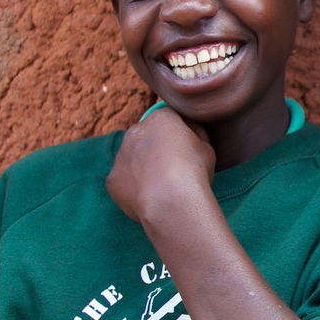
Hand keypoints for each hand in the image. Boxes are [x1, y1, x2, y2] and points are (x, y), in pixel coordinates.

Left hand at [107, 108, 215, 222]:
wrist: (172, 202)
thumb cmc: (194, 172)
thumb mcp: (207, 148)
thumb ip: (195, 135)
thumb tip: (190, 135)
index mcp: (160, 119)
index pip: (172, 118)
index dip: (183, 132)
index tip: (191, 148)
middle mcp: (134, 132)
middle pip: (147, 136)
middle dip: (158, 147)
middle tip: (176, 168)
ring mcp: (120, 156)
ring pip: (133, 158)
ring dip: (145, 167)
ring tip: (164, 186)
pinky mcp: (113, 179)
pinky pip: (125, 180)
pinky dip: (136, 187)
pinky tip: (152, 197)